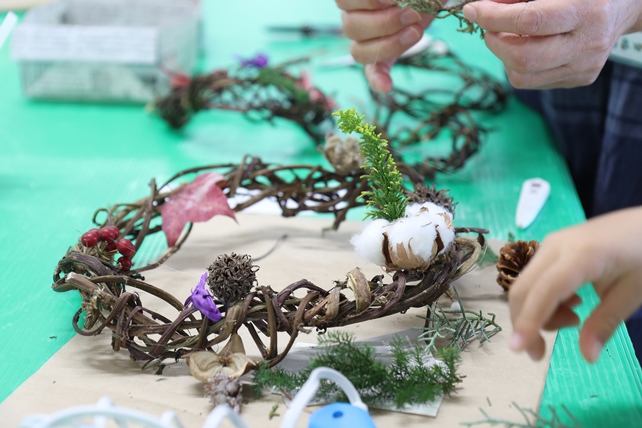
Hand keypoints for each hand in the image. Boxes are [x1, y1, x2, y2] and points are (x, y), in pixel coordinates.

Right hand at [335, 0, 432, 91]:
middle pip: (351, 28)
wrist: (427, 1)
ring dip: (389, 45)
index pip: (343, 0)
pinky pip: (372, 73)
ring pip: (359, 51)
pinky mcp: (381, 59)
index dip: (367, 1)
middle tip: (412, 15)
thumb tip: (399, 3)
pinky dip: (378, 80)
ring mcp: (364, 41)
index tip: (392, 1)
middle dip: (385, 23)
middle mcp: (352, 18)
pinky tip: (387, 86)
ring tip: (416, 32)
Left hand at [462, 0, 641, 88]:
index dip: (494, 17)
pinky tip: (529, 45)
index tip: (473, 10)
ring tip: (509, 34)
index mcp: (586, 10)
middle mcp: (588, 43)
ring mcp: (585, 66)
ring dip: (504, 55)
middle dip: (494, 41)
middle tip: (489, 26)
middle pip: (523, 58)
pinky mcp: (580, 79)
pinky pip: (533, 81)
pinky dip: (519, 64)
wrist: (623, 5)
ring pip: (522, 76)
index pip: (530, 21)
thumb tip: (481, 8)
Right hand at [508, 207, 641, 362]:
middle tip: (540, 353)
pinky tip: (570, 305)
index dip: (528, 320)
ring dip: (535, 312)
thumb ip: (606, 323)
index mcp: (581, 255)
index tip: (518, 350)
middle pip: (523, 288)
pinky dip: (541, 300)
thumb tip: (588, 358)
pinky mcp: (550, 248)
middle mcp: (556, 246)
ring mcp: (550, 244)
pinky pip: (534, 278)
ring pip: (524, 284)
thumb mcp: (633, 292)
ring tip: (573, 321)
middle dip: (524, 323)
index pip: (545, 291)